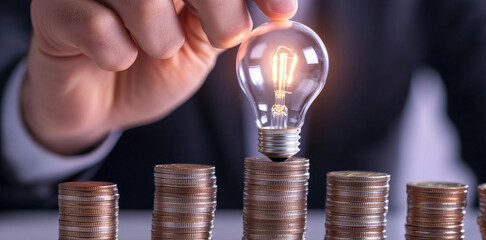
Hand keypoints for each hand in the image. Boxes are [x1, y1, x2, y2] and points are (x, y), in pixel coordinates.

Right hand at [24, 0, 297, 154]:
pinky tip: (112, 56)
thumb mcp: (201, 44)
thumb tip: (283, 10)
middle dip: (219, 7)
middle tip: (223, 36)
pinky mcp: (53, 8)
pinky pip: (99, 27)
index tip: (283, 10)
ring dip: (161, 39)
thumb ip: (229, 19)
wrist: (101, 103)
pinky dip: (116, 53)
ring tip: (154, 50)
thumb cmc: (152, 67)